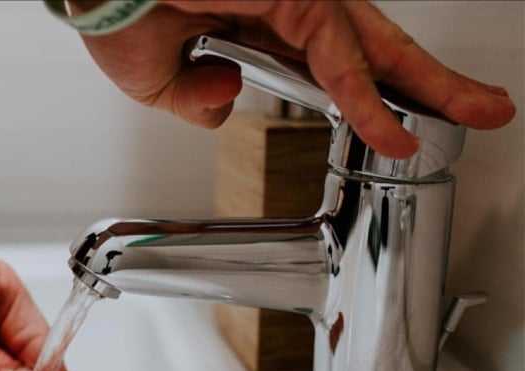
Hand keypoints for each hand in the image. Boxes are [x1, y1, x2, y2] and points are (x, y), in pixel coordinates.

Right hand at [79, 0, 515, 157]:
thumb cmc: (114, 16)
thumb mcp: (159, 85)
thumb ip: (197, 100)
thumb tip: (223, 101)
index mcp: (257, 33)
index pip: (331, 70)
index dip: (368, 99)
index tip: (397, 132)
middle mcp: (284, 11)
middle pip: (373, 54)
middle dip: (430, 86)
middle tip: (482, 111)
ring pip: (374, 46)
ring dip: (428, 85)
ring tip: (478, 113)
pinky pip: (335, 49)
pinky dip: (361, 94)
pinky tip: (390, 129)